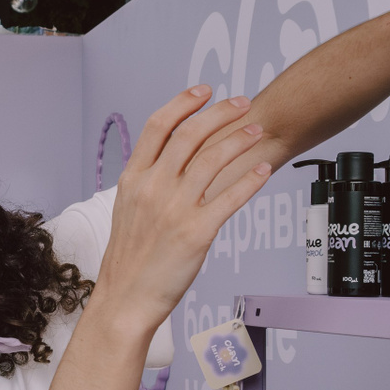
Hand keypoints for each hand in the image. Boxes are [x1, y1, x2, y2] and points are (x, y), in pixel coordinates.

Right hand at [93, 86, 273, 333]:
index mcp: (133, 179)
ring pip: (213, 160)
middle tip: (242, 103)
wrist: (125, 299)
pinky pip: (230, 198)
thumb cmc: (129, 260)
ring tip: (257, 131)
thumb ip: (146, 182)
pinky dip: (251, 180)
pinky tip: (264, 171)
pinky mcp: (196, 232)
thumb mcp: (127, 210)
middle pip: (190, 134)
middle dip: (221, 113)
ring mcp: (174, 208)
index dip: (183, 102)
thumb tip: (168, 162)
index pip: (158, 126)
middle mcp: (152, 187)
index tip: (204, 90)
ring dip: (240, 140)